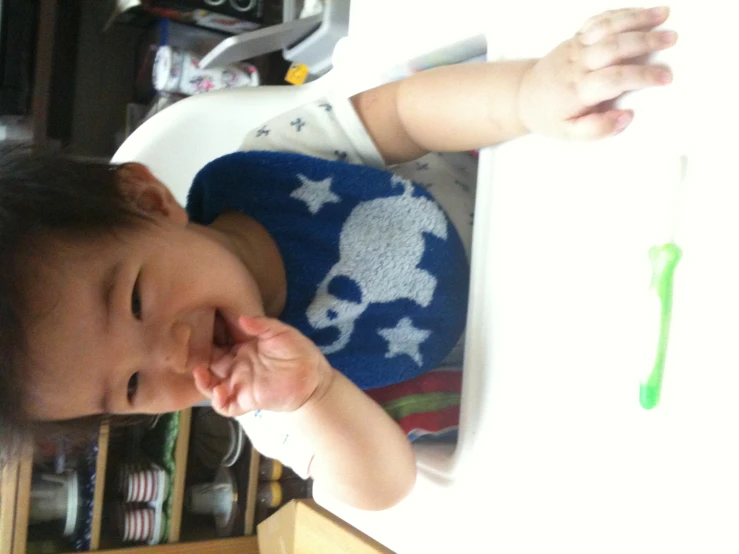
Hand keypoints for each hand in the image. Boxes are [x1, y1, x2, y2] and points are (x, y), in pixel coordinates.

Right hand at [193, 316, 332, 416]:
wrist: (313, 377)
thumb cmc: (298, 350)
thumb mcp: (281, 332)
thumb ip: (262, 325)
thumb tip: (242, 318)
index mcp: (242, 348)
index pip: (216, 344)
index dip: (204, 340)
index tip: (192, 331)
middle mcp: (237, 366)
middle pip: (209, 364)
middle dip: (197, 361)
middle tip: (189, 354)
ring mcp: (240, 384)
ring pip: (212, 385)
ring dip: (203, 381)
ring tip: (201, 373)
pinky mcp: (247, 400)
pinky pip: (226, 405)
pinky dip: (218, 401)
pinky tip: (219, 391)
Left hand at [518, 6, 677, 138]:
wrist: (523, 96)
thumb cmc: (550, 115)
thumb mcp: (569, 133)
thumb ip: (597, 130)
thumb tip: (627, 117)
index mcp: (578, 90)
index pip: (614, 79)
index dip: (641, 76)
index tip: (666, 77)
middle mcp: (577, 64)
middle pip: (614, 46)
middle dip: (645, 40)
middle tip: (672, 38)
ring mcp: (576, 47)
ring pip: (607, 27)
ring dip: (636, 18)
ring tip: (664, 14)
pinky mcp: (576, 38)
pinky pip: (598, 20)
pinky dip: (621, 13)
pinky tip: (642, 11)